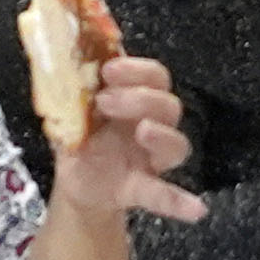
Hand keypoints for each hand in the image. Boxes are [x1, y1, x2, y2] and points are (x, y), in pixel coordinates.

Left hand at [49, 52, 207, 226]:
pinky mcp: (141, 187)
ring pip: (176, 143)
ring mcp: (149, 157)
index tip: (109, 69)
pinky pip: (165, 194)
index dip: (138, 69)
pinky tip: (196, 210)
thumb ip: (72, 81)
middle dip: (142, 98)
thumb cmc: (79, 133)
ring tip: (141, 131)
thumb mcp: (69, 105)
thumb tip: (62, 49)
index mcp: (135, 98)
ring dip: (162, 134)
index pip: (154, 76)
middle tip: (106, 101)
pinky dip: (179, 202)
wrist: (75, 179)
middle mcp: (150, 124)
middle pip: (169, 105)